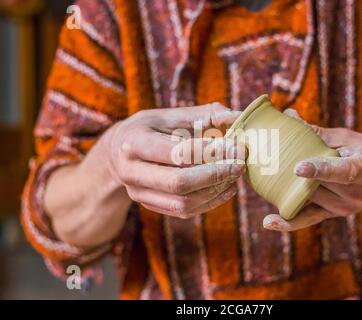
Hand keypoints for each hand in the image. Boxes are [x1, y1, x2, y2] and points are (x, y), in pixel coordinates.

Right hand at [103, 103, 244, 218]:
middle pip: (178, 183)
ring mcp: (138, 193)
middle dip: (215, 175)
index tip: (236, 146)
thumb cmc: (150, 129)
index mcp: (134, 142)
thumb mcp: (170, 115)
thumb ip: (203, 115)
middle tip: (240, 165)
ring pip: (182, 203)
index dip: (209, 152)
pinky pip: (183, 212)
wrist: (118, 152)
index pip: (176, 152)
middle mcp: (131, 171)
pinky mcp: (149, 206)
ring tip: (235, 175)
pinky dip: (209, 202)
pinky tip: (226, 189)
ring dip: (215, 190)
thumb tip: (236, 117)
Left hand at [263, 109, 361, 230]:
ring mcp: (342, 208)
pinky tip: (269, 222)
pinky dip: (288, 222)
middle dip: (292, 173)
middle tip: (266, 159)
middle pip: (318, 184)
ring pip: (307, 197)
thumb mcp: (349, 139)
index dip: (320, 170)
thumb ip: (318, 133)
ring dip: (286, 186)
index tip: (298, 167)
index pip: (343, 171)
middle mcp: (355, 194)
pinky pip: (307, 220)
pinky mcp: (331, 215)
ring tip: (262, 172)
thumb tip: (289, 115)